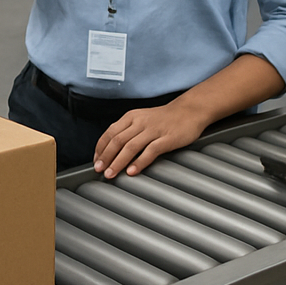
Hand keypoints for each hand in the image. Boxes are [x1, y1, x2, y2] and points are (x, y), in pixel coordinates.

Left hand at [92, 97, 211, 178]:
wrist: (189, 110)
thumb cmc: (164, 118)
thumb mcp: (141, 118)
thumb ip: (128, 130)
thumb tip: (111, 148)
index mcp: (131, 117)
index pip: (110, 132)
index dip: (101, 148)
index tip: (96, 160)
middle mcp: (140, 122)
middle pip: (117, 140)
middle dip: (106, 157)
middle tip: (99, 170)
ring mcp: (153, 130)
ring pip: (130, 147)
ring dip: (118, 162)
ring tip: (111, 173)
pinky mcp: (167, 139)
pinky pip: (150, 151)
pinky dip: (139, 162)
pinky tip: (132, 171)